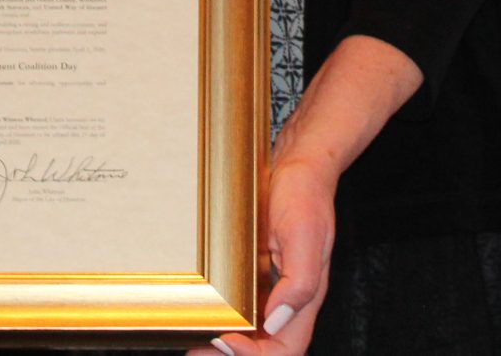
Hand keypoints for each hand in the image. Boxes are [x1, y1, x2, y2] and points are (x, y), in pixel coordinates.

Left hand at [208, 153, 332, 355]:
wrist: (298, 164)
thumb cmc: (306, 195)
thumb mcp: (305, 235)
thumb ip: (300, 282)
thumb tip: (277, 320)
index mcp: (305, 296)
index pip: (286, 347)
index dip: (256, 355)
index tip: (225, 339)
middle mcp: (288, 297)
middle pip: (265, 346)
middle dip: (232, 354)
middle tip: (197, 351)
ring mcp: (271, 286)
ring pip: (251, 330)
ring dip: (223, 342)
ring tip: (194, 340)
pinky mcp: (256, 272)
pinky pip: (241, 304)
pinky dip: (222, 315)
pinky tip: (202, 311)